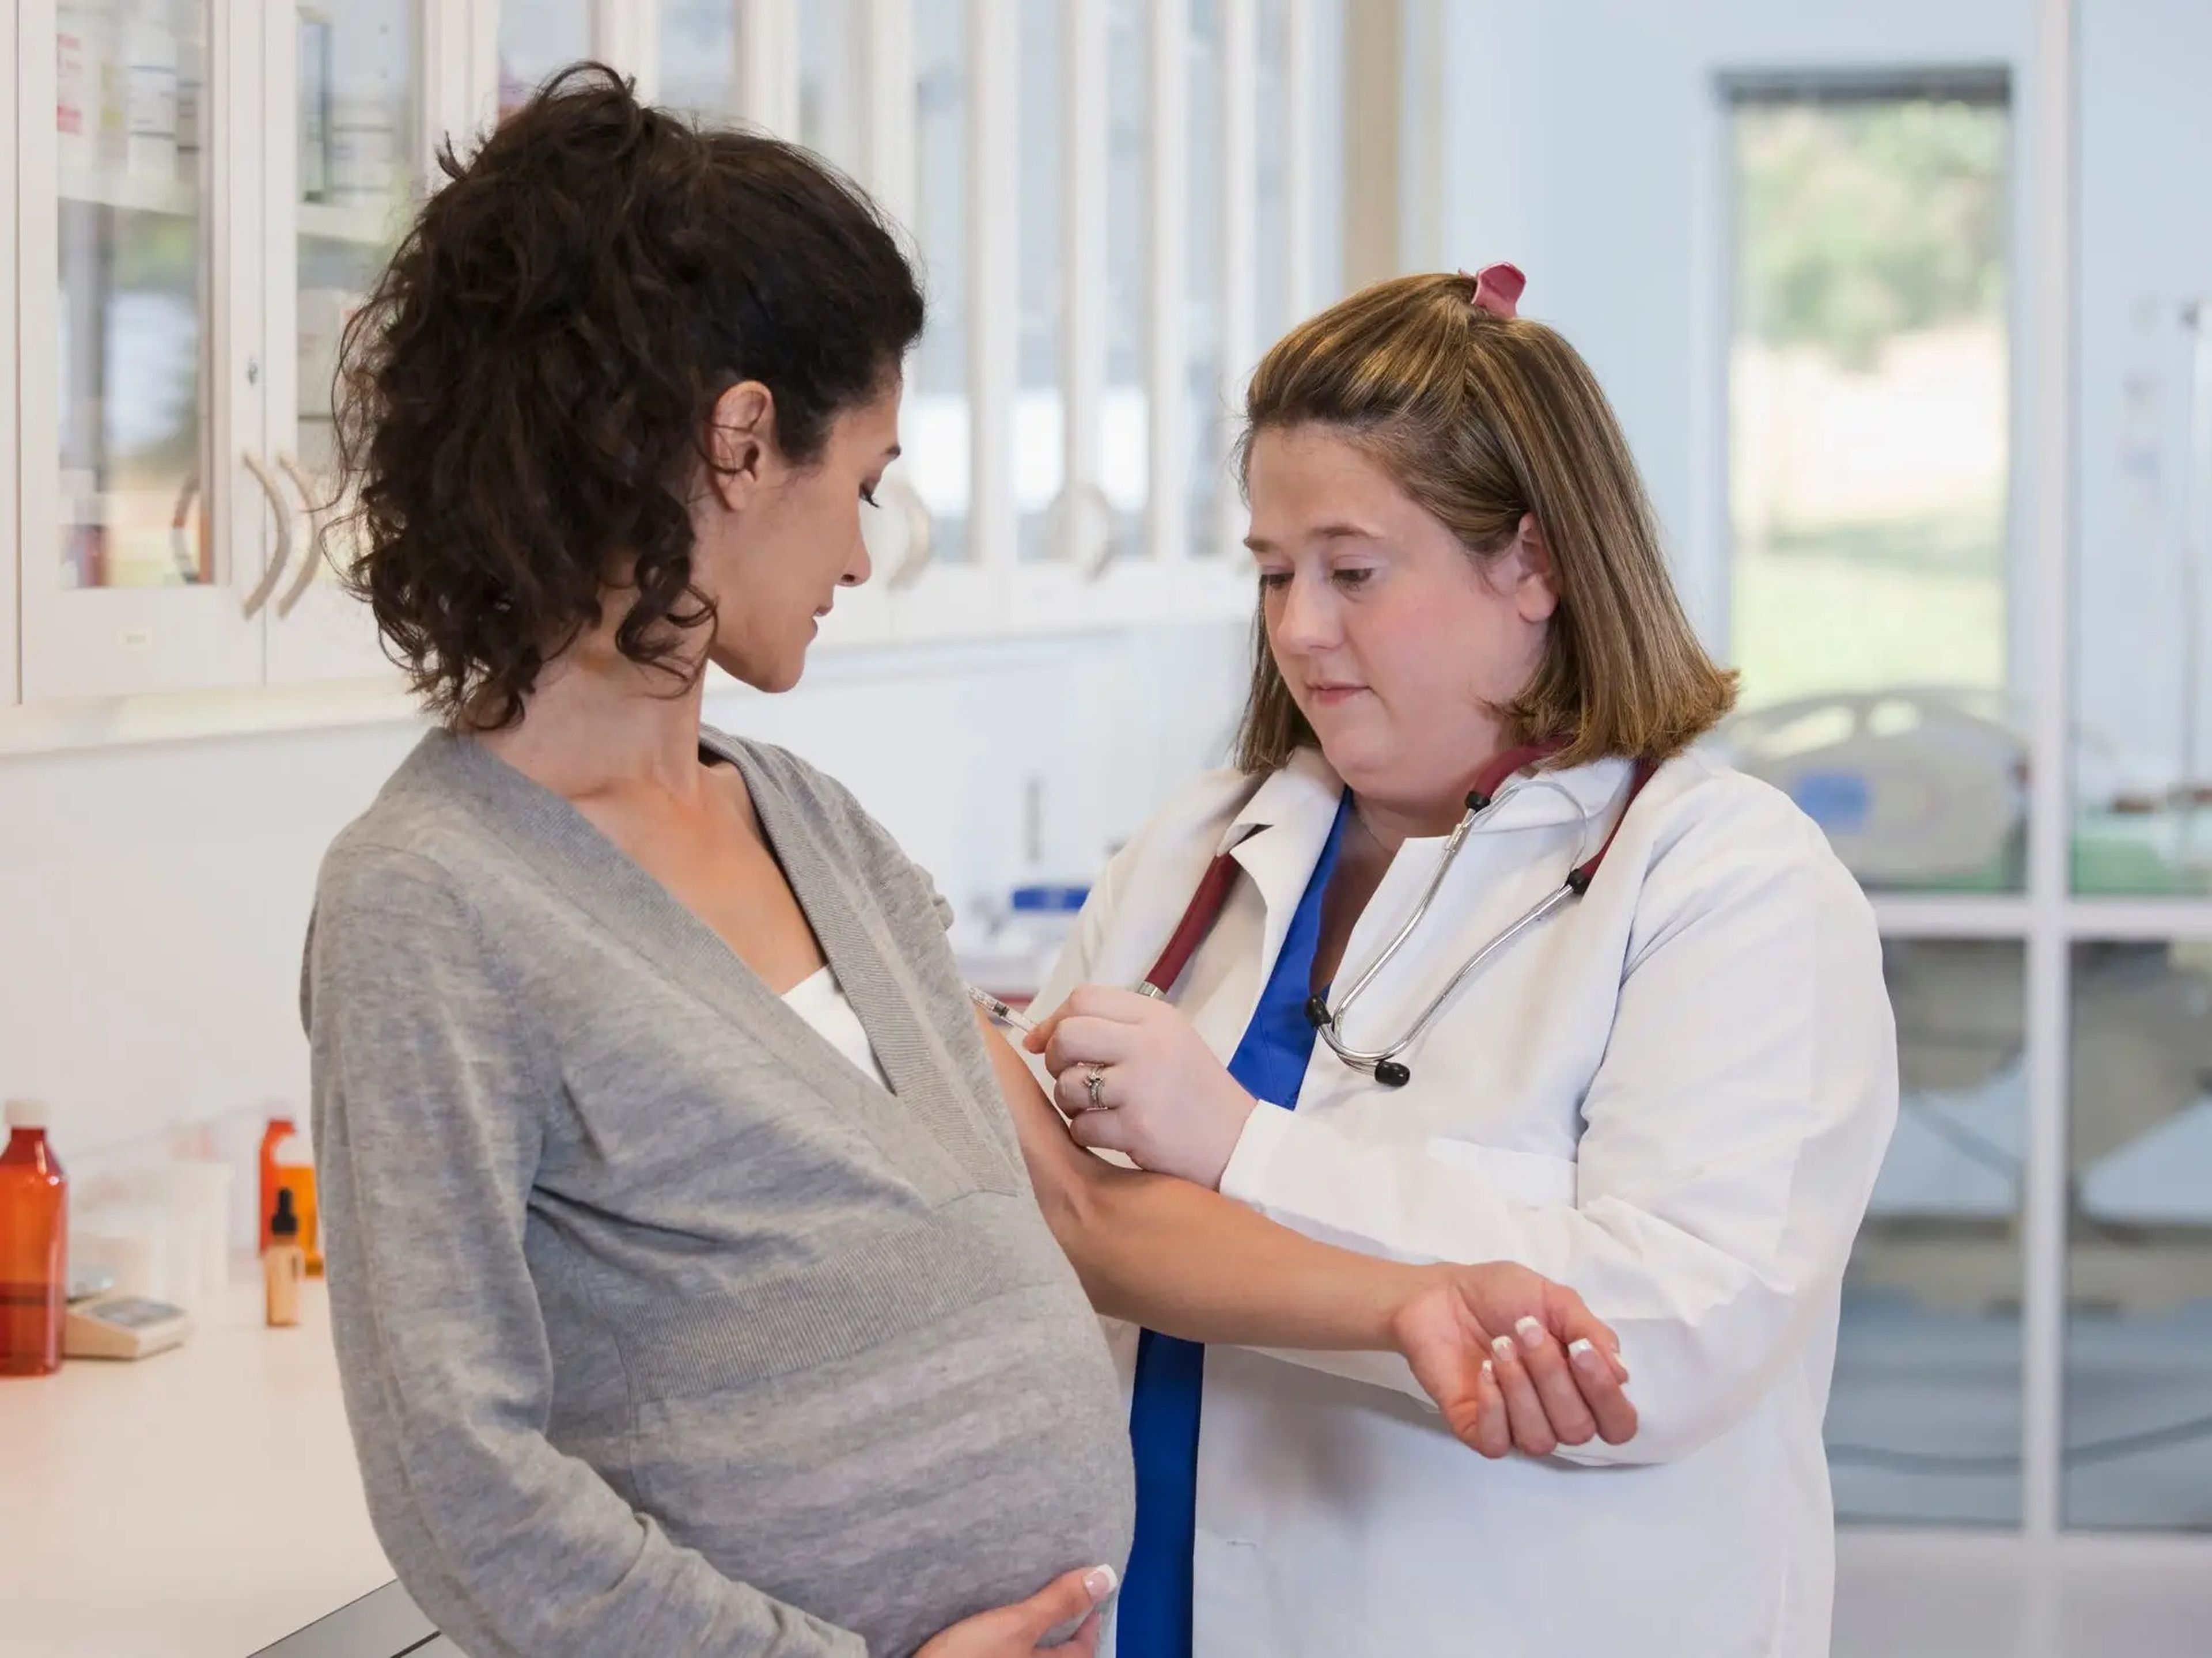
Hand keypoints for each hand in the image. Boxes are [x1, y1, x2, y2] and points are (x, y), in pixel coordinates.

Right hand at [915, 1565, 1119, 1655]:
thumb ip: (1059, 1602)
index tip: (1091, 1595)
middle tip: (1058, 1590)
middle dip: (1058, 1626)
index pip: (1082, 1650)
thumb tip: (1106, 1576)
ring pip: (1026, 1653)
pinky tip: (990, 1621)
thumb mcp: (1018, 1625)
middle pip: (1055, 1653)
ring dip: (1029, 1632)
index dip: (1089, 1620)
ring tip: (1024, 1600)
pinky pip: (1003, 1652)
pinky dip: (1005, 1638)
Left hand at [1026, 986, 1256, 1187]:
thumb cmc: (1194, 1091)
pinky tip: (1111, 1133)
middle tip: (1070, 1077)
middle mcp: (1149, 1044)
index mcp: (1156, 1017)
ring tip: (1096, 1109)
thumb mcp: (1167, 1040)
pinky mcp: (1138, 1127)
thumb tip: (1038, 1036)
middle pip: (1068, 1035)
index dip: (1053, 1021)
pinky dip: (1087, 1134)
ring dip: (1071, 1102)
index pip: (1083, 999)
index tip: (1043, 1043)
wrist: (1238, 1143)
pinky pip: (1081, 1127)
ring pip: (1068, 1085)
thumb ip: (1114, 1029)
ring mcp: (1143, 1086)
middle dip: (1055, 1059)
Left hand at [1391, 1261, 1637, 1457]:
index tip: (1580, 1349)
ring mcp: (1515, 1426)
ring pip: (1540, 1440)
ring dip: (1521, 1387)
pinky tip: (1484, 1371)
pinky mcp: (1475, 1429)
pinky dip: (1494, 1406)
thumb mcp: (1554, 1299)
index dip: (1606, 1396)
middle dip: (1553, 1376)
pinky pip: (1498, 1443)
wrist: (1441, 1293)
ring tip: (1499, 1345)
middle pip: (1578, 1430)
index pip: (1617, 1424)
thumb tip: (1620, 1373)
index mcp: (1581, 1386)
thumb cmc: (1502, 1296)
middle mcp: (1554, 1414)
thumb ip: (1590, 1331)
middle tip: (1525, 1330)